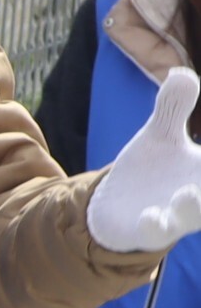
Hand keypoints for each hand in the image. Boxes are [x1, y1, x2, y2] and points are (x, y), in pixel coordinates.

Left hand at [88, 67, 200, 252]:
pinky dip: (155, 225)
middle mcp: (200, 193)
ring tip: (187, 191)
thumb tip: (181, 73)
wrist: (115, 207)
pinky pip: (156, 233)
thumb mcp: (160, 135)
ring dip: (194, 206)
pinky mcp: (149, 231)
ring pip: (195, 216)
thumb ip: (173, 107)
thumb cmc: (150, 170)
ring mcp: (176, 215)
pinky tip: (149, 215)